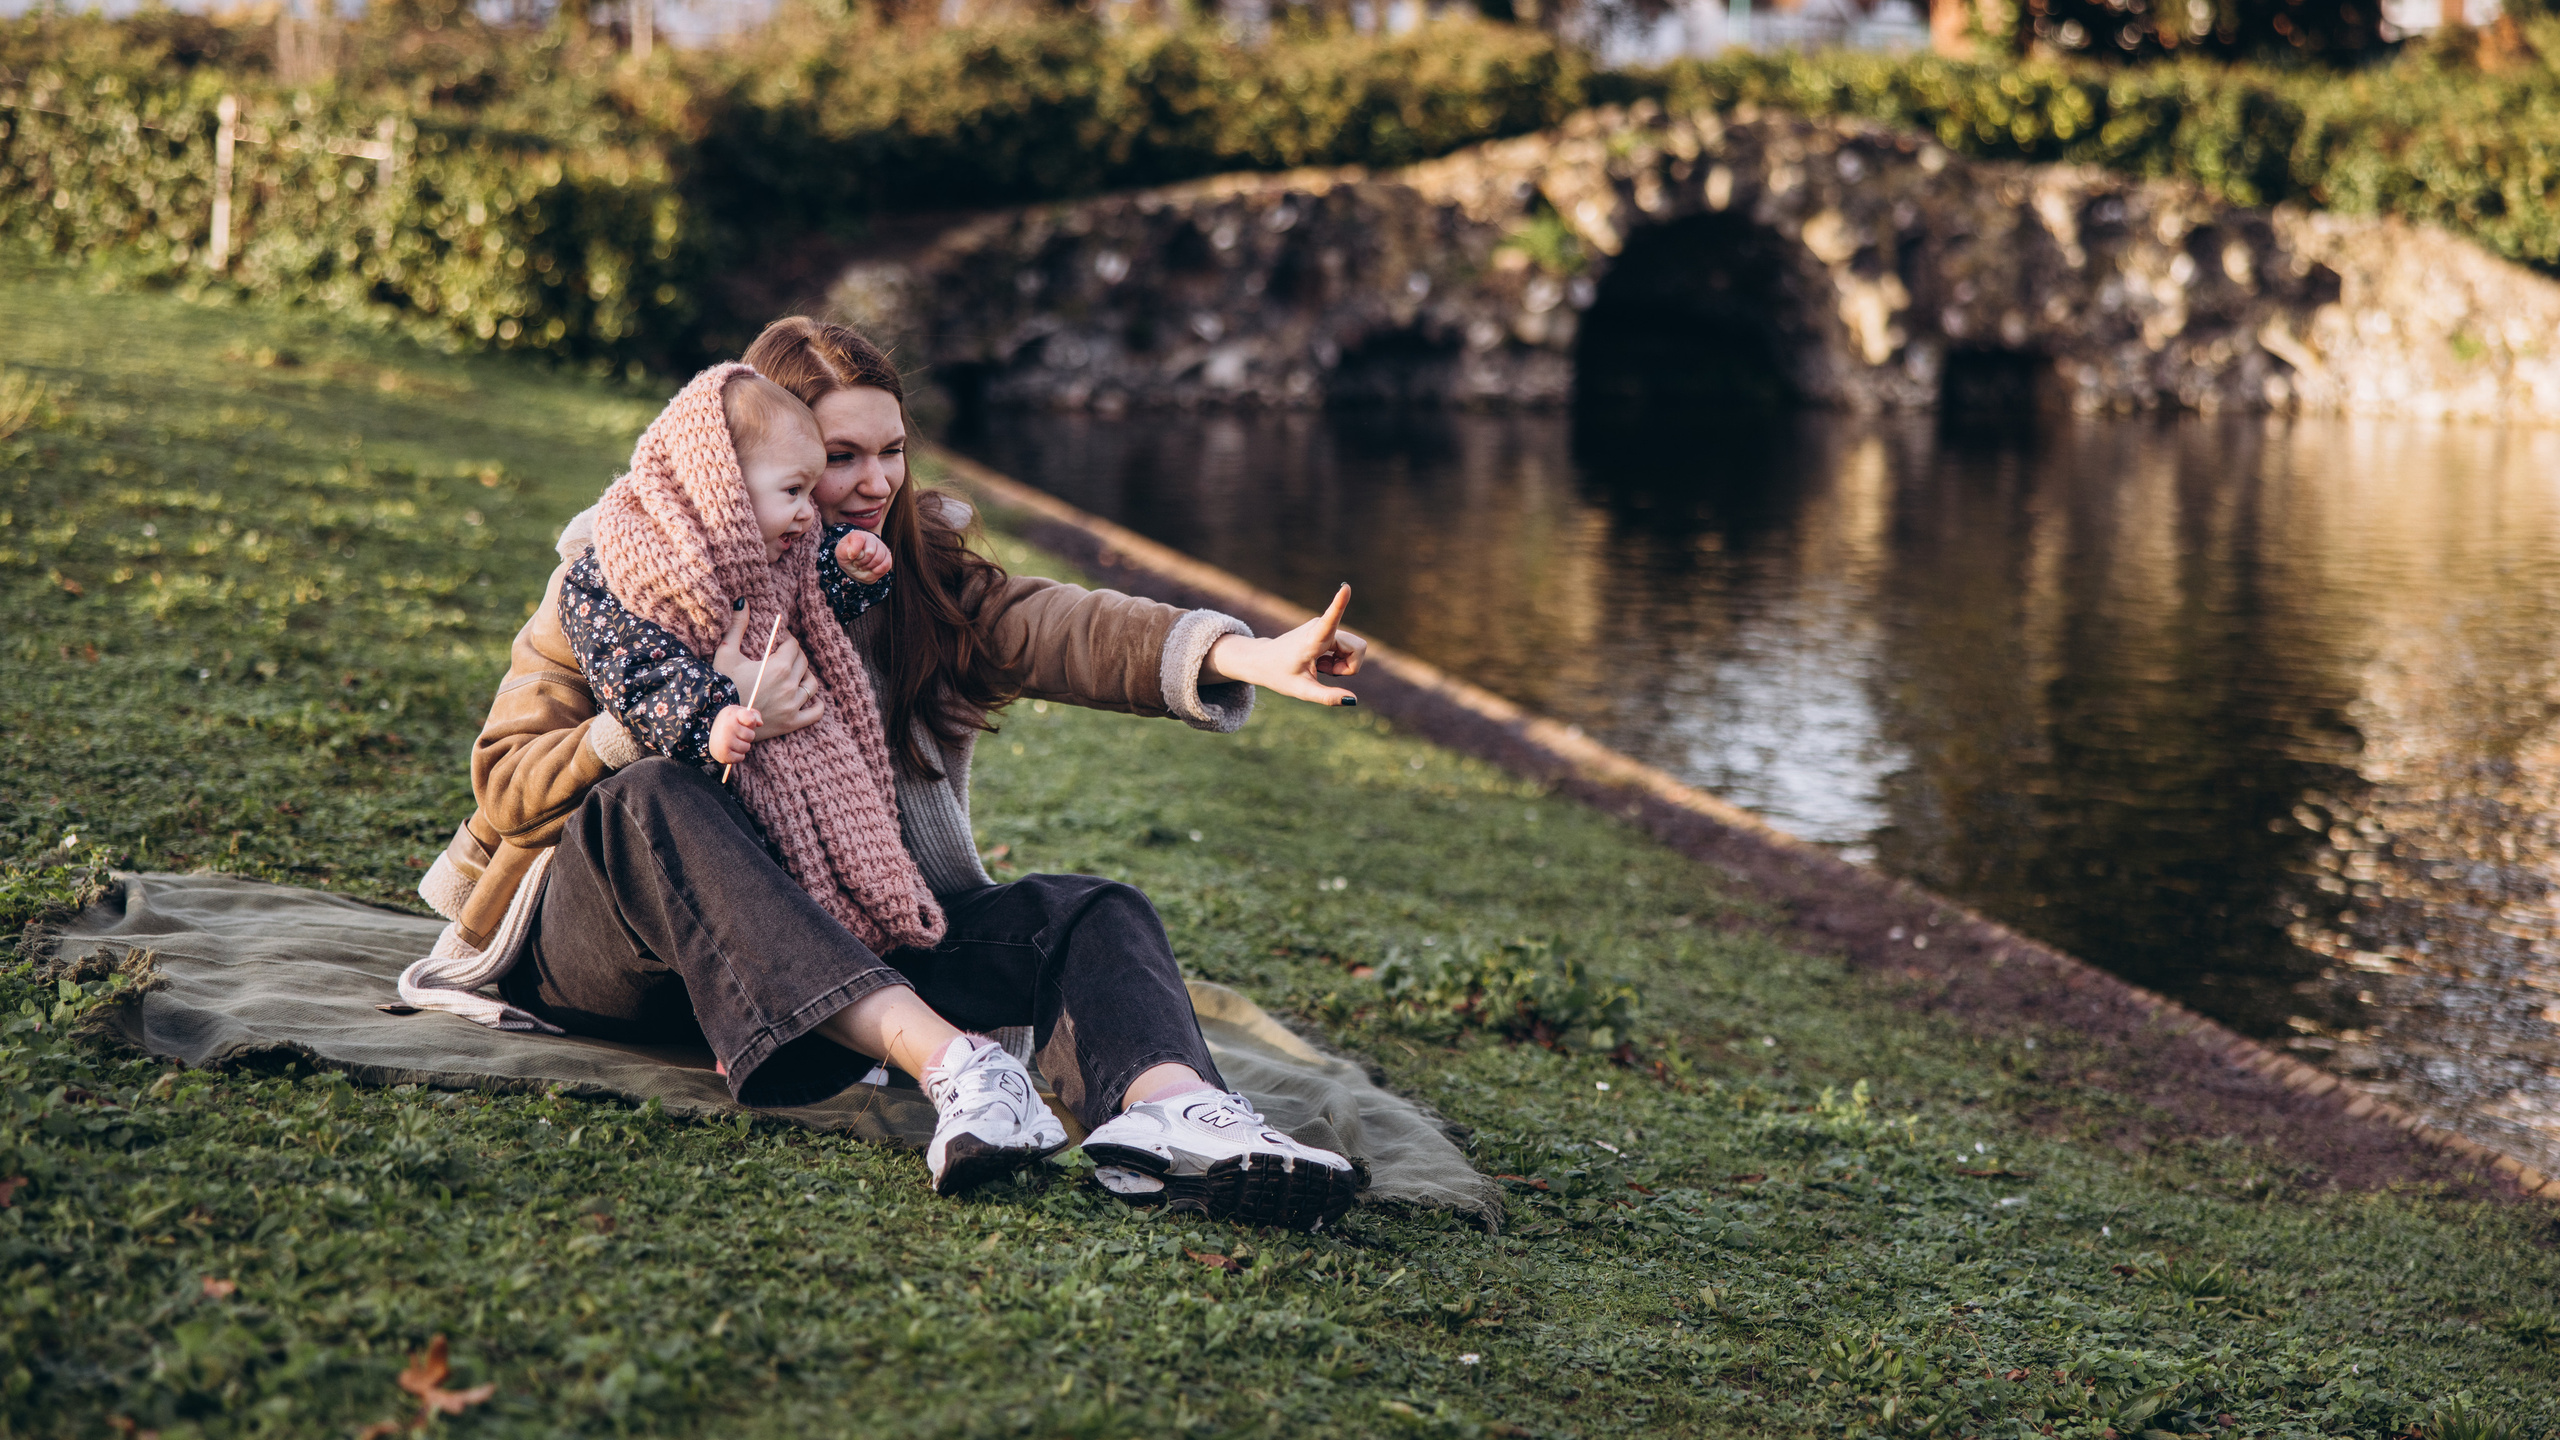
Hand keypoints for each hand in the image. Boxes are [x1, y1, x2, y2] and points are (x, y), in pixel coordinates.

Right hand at [709, 704, 762, 765]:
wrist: (708, 735)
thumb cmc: (730, 723)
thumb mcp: (739, 713)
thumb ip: (753, 715)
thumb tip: (760, 723)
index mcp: (731, 714)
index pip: (750, 718)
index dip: (752, 722)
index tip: (748, 722)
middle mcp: (727, 727)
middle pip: (751, 736)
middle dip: (747, 736)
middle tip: (737, 733)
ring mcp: (725, 741)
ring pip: (746, 748)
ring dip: (743, 746)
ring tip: (733, 741)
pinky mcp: (723, 754)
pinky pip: (740, 758)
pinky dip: (738, 756)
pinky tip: (730, 749)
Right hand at [712, 606, 825, 736]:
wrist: (715, 720)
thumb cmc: (719, 684)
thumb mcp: (726, 653)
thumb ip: (737, 626)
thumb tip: (743, 602)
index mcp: (778, 666)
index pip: (793, 646)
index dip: (787, 640)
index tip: (780, 640)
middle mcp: (790, 685)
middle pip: (803, 663)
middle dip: (795, 656)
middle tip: (784, 656)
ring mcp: (793, 706)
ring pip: (811, 684)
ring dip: (805, 677)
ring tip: (794, 675)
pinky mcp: (792, 723)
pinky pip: (815, 713)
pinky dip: (816, 705)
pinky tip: (811, 699)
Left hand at [836, 529, 893, 583]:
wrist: (855, 565)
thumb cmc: (848, 557)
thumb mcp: (841, 553)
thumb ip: (845, 551)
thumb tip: (854, 553)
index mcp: (858, 535)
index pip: (859, 539)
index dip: (855, 551)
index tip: (851, 557)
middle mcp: (872, 538)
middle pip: (870, 552)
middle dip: (861, 562)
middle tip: (856, 563)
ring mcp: (881, 547)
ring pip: (878, 559)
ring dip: (868, 567)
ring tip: (863, 566)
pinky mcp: (887, 557)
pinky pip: (886, 565)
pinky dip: (877, 571)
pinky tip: (871, 569)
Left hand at [1201, 583, 1366, 705]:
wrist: (1262, 660)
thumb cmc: (1279, 675)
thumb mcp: (1302, 691)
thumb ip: (1327, 697)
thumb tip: (1353, 700)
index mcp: (1313, 639)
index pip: (1330, 620)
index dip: (1339, 604)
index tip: (1345, 587)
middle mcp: (1321, 627)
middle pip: (1357, 648)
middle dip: (1348, 667)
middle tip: (1325, 672)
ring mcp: (1325, 627)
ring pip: (1355, 649)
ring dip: (1342, 664)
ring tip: (1320, 667)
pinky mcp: (1328, 629)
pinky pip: (1348, 648)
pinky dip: (1339, 660)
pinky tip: (1320, 662)